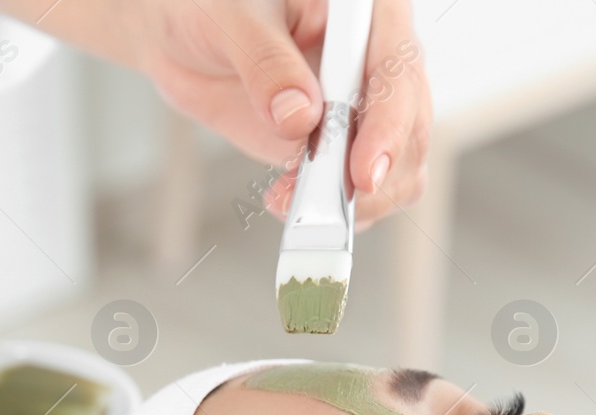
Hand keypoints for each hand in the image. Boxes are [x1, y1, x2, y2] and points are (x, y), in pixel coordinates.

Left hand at [122, 0, 431, 229]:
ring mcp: (363, 109)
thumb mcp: (232, 20)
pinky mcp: (341, 147)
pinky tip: (288, 203)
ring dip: (356, 202)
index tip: (363, 170)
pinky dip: (334, 212)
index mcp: (366, 14)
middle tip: (322, 206)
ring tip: (293, 203)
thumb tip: (299, 118)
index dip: (389, 123)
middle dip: (374, 177)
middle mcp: (376, 62)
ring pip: (397, 169)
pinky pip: (359, 191)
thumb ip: (266, 63)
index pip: (399, 68)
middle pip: (410, 128)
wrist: (185, 34)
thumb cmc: (212, 5)